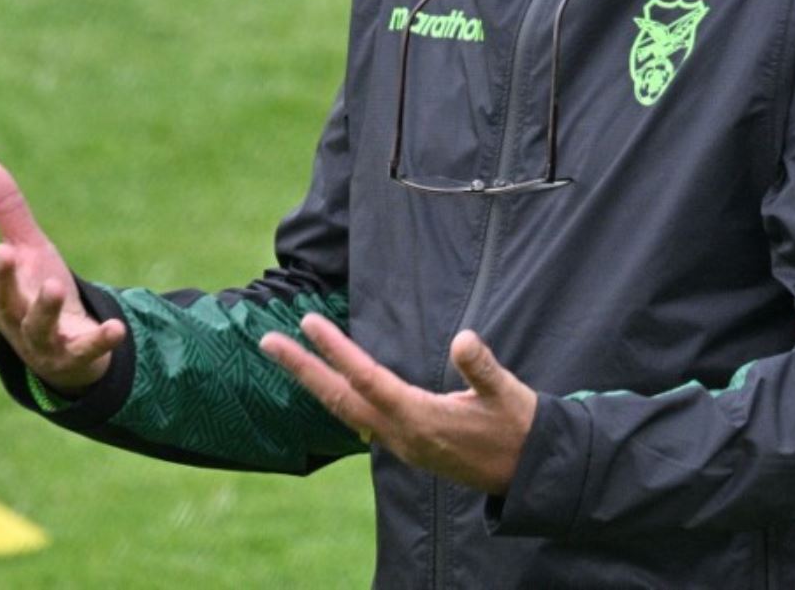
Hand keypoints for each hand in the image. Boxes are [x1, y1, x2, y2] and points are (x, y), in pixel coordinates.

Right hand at [0, 155, 125, 394]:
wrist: (65, 354)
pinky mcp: (74, 355)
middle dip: (2, 278)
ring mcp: (42, 339)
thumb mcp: (28, 249)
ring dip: (44, 307)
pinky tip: (116, 328)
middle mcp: (14, 317)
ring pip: (38, 326)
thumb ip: (6, 209)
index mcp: (0, 290)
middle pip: (2, 299)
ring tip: (55, 285)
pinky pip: (86, 349)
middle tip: (4, 251)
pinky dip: (100, 341)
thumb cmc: (38, 292)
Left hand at [260, 315, 534, 495]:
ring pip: (345, 411)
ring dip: (315, 382)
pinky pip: (360, 420)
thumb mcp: (506, 393)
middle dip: (302, 370)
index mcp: (420, 419)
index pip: (367, 379)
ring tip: (288, 357)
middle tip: (267, 341)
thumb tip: (463, 339)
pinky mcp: (407, 446)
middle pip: (339, 399)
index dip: (336, 350)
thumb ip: (481, 368)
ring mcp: (401, 444)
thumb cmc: (518, 428)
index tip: (309, 323)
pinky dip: (338, 398)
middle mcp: (401, 435)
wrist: (527, 472)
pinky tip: (330, 386)